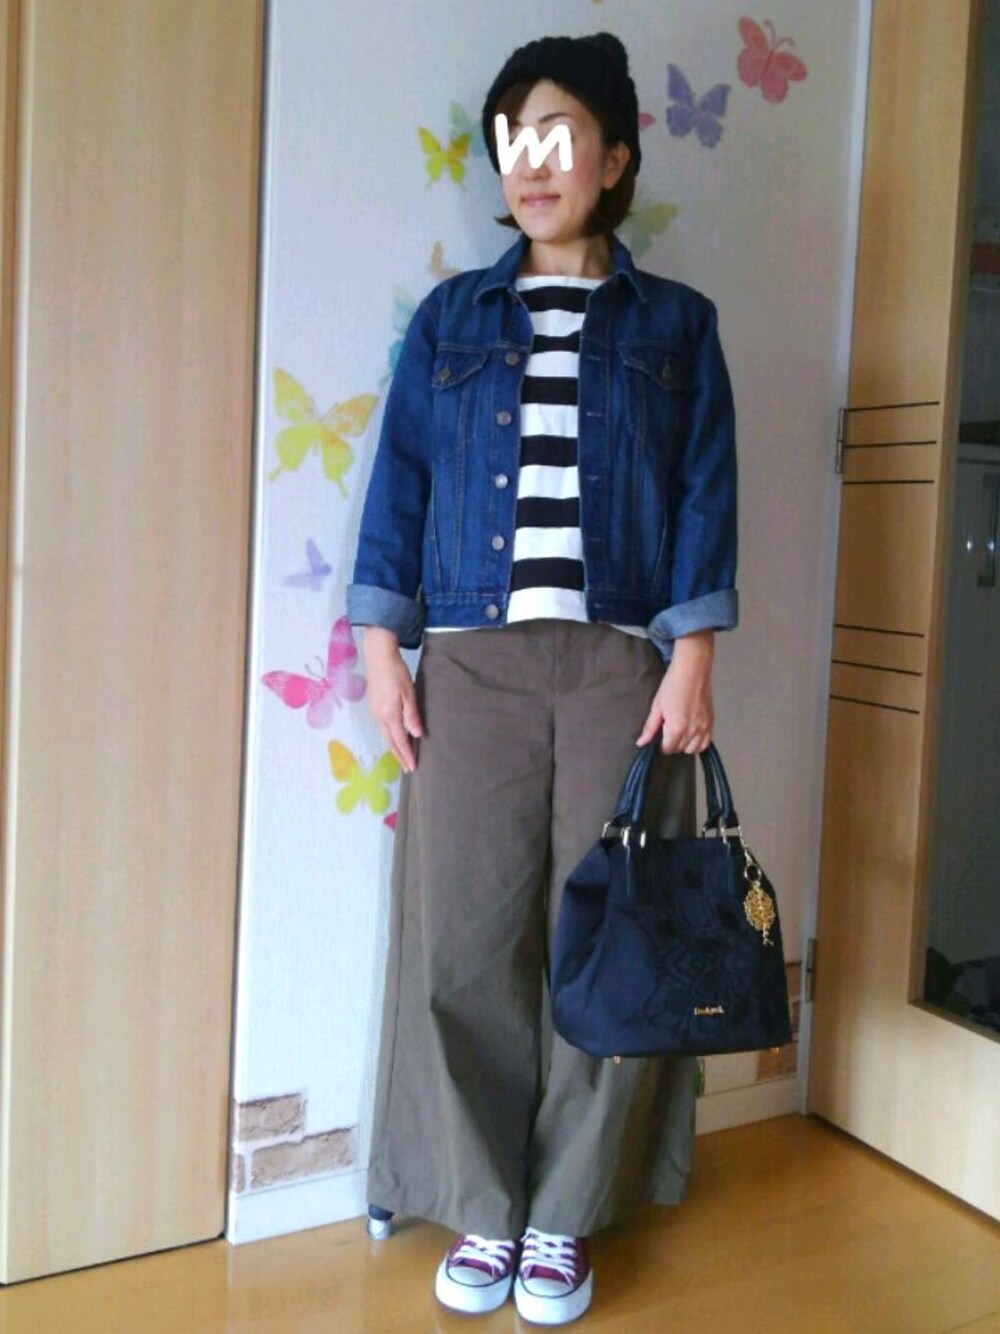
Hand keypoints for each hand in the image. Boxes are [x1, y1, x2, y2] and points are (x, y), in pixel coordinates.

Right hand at [362, 628, 423, 772]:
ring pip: (384, 735)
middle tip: (407, 767)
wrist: (378, 655)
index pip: (399, 741)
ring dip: (394, 746)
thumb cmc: (396, 672)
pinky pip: (382, 727)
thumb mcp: (408, 693)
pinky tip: (395, 736)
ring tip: (402, 755)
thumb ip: (411, 715)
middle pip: (389, 741)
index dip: (406, 755)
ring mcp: (374, 711)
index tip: (412, 768)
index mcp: (388, 715)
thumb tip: (417, 735)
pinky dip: (389, 736)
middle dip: (398, 755)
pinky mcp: (373, 705)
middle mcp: (378, 716)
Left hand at [636, 630, 714, 753]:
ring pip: (693, 749)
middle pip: (679, 749)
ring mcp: (704, 727)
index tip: (659, 737)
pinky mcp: (711, 722)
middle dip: (672, 743)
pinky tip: (692, 734)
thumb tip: (641, 742)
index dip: (661, 745)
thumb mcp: (657, 706)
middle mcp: (693, 730)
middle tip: (668, 730)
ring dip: (685, 745)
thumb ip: (650, 728)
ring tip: (679, 732)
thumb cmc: (673, 685)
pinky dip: (698, 742)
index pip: (667, 749)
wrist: (692, 670)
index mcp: (677, 727)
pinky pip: (706, 742)